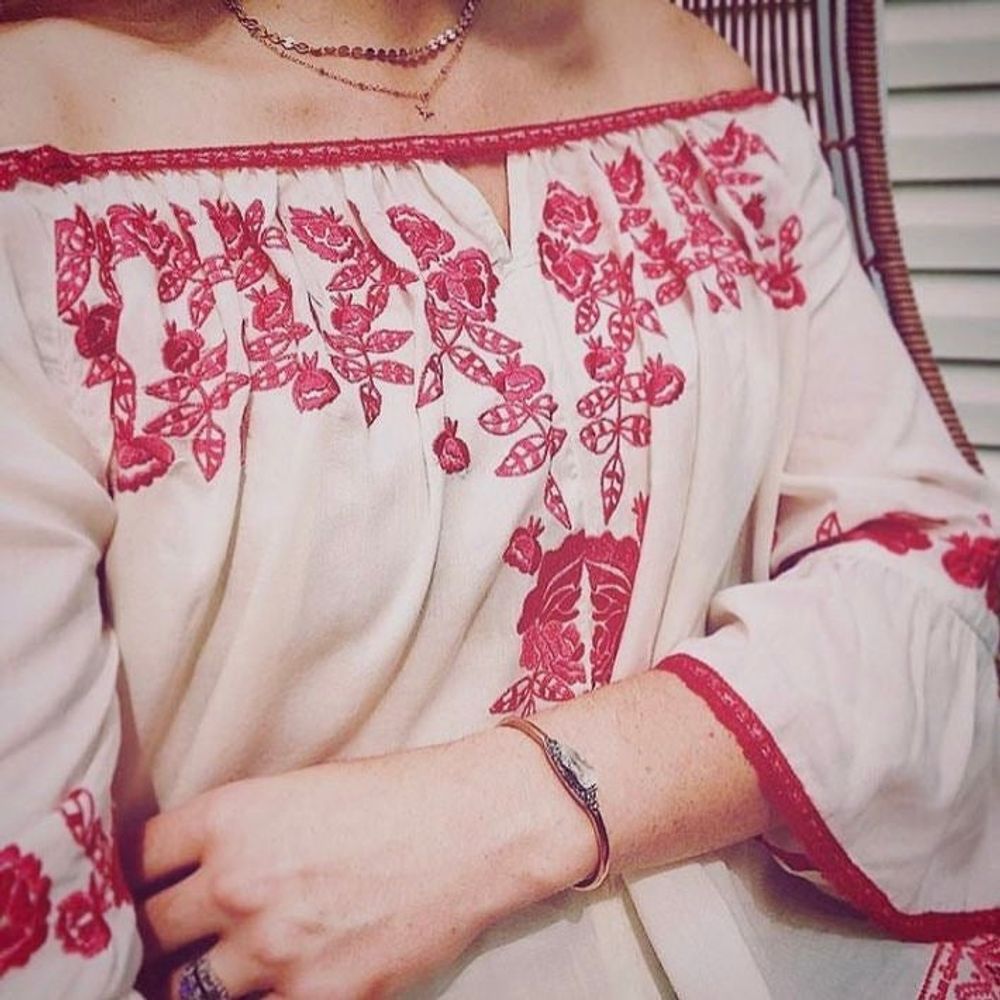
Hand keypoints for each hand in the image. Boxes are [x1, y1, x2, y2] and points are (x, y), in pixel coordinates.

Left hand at [136, 730, 589, 998]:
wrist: (475, 826)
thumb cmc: (397, 795)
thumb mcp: (303, 789)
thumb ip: (241, 830)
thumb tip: (200, 869)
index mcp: (231, 818)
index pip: (139, 860)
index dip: (141, 876)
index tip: (151, 887)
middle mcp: (238, 884)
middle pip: (151, 932)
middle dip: (161, 935)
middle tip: (178, 936)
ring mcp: (274, 949)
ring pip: (189, 990)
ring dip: (203, 979)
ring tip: (228, 964)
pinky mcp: (318, 997)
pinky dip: (263, 999)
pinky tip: (283, 977)